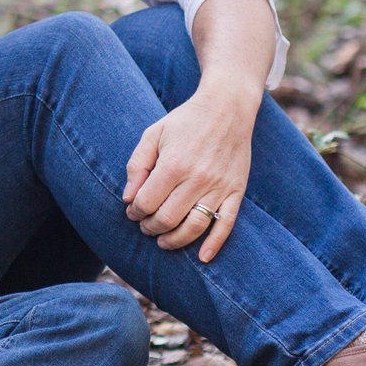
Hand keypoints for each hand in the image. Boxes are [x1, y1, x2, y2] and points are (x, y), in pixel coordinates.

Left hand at [122, 88, 261, 262]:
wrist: (227, 108)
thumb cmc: (185, 120)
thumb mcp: (153, 134)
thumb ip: (137, 165)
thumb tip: (128, 199)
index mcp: (173, 165)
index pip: (147, 203)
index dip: (135, 212)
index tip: (133, 211)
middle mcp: (197, 179)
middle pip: (168, 219)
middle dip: (150, 228)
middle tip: (145, 225)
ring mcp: (219, 187)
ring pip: (194, 227)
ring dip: (175, 240)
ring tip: (163, 240)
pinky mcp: (236, 191)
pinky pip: (226, 224)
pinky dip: (214, 244)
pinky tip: (202, 257)